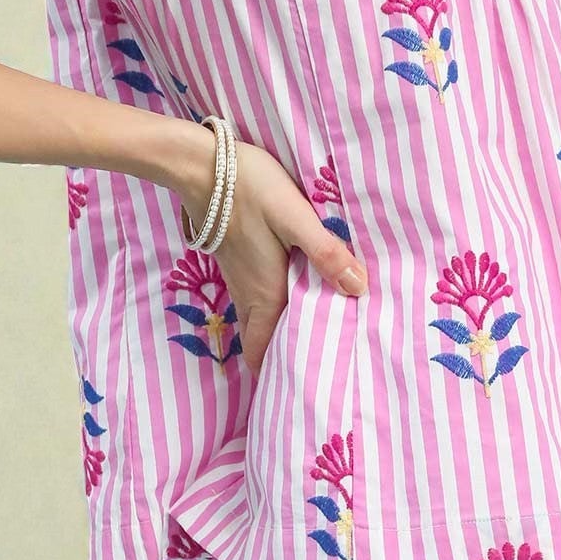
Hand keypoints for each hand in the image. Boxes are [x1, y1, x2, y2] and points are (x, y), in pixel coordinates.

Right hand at [178, 136, 367, 374]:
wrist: (200, 164)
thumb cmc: (250, 188)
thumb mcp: (294, 216)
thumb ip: (326, 252)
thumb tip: (360, 288)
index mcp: (265, 293)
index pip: (265, 351)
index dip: (277, 375)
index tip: (298, 395)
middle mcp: (250, 292)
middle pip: (260, 342)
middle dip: (278, 362)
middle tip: (307, 376)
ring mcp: (240, 276)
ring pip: (257, 321)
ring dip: (275, 337)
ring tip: (306, 344)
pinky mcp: (237, 259)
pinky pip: (254, 300)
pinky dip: (271, 312)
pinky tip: (292, 300)